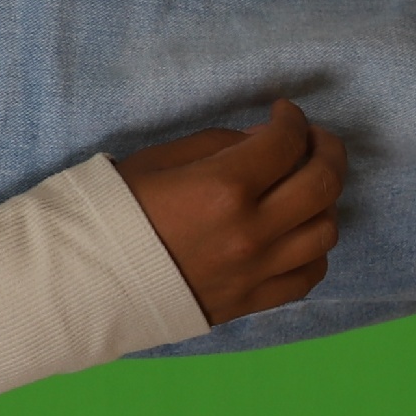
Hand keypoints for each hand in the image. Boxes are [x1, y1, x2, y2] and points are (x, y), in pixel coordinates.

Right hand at [111, 99, 346, 322]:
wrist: (88, 281)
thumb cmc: (115, 213)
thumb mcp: (158, 160)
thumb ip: (219, 145)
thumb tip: (266, 140)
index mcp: (223, 187)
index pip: (285, 142)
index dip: (292, 119)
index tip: (284, 114)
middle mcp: (251, 230)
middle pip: (323, 183)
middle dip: (327, 149)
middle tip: (313, 139)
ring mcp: (256, 270)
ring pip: (326, 230)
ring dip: (325, 201)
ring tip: (305, 188)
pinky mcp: (252, 301)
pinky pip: (309, 274)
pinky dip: (315, 249)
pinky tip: (298, 233)